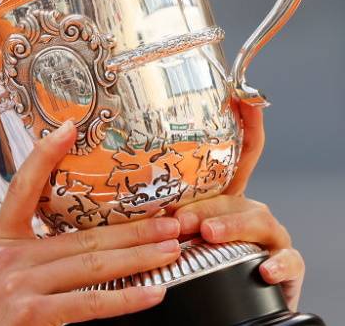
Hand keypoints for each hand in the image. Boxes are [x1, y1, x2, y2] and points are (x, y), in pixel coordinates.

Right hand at [0, 121, 181, 325]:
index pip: (23, 188)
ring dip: (138, 256)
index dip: (45, 155)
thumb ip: (29, 259)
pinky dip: (124, 298)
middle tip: (169, 219)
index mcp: (0, 241)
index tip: (69, 129)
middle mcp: (8, 258)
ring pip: (92, 265)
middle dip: (132, 227)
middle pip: (81, 234)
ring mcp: (19, 285)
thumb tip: (77, 249)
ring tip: (170, 250)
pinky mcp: (30, 313)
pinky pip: (88, 304)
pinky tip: (150, 291)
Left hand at [172, 96, 305, 310]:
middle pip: (237, 194)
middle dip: (208, 203)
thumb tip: (113, 182)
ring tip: (209, 234)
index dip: (246, 124)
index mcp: (224, 197)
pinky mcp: (284, 267)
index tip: (243, 97)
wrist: (222, 305)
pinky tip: (263, 270)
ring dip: (232, 226)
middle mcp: (249, 210)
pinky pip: (288, 260)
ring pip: (259, 221)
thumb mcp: (172, 230)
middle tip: (181, 218)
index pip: (240, 155)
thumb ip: (154, 207)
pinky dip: (277, 264)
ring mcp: (270, 238)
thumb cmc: (190, 261)